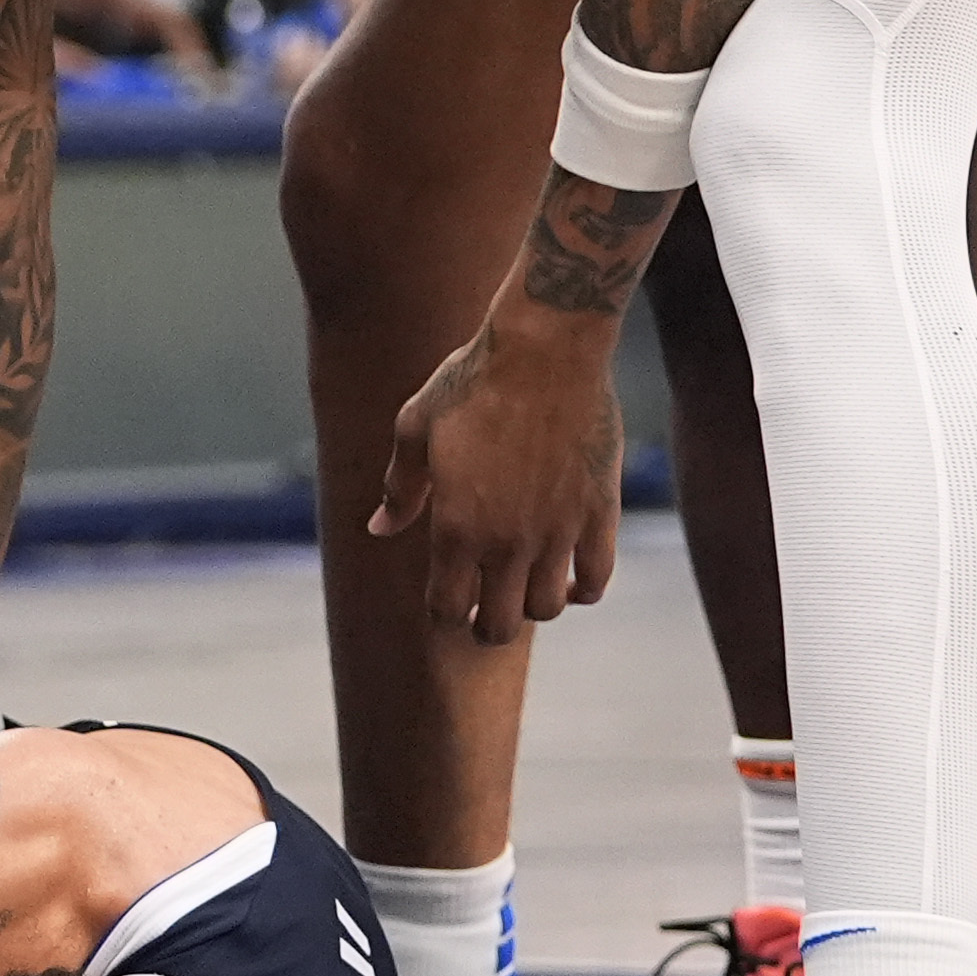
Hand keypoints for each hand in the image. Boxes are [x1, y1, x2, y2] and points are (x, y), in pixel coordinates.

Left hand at [367, 311, 623, 644]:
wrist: (546, 349)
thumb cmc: (472, 382)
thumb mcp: (416, 429)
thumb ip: (400, 489)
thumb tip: (378, 529)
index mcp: (455, 526)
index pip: (446, 608)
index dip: (444, 611)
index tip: (448, 596)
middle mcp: (506, 540)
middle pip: (498, 626)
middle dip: (486, 625)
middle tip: (486, 606)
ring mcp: (557, 531)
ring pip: (547, 609)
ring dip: (533, 605)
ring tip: (526, 583)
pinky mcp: (599, 513)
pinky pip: (597, 579)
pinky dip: (583, 588)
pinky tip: (570, 574)